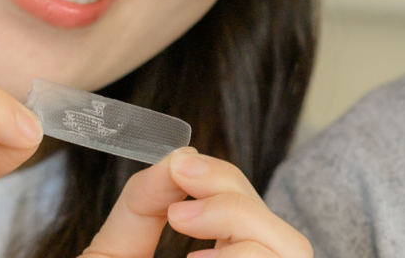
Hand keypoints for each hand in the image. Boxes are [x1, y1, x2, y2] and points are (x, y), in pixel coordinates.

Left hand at [80, 147, 312, 257]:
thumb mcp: (112, 252)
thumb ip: (142, 205)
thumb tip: (178, 156)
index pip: (251, 210)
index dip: (223, 181)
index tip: (180, 170)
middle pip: (285, 233)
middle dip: (236, 203)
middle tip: (181, 210)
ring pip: (292, 250)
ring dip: (243, 229)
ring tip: (187, 242)